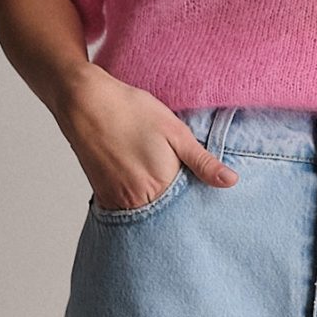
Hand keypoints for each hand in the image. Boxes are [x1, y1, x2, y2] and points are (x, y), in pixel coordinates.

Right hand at [54, 66, 239, 211]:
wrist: (85, 103)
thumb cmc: (131, 112)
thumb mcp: (175, 132)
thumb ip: (203, 162)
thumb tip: (231, 182)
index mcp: (161, 186)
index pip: (188, 207)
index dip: (196, 198)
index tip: (197, 188)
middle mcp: (138, 201)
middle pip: (166, 214)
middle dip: (176, 206)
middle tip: (173, 181)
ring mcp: (117, 201)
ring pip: (146, 213)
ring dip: (156, 204)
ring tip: (153, 178)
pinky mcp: (103, 196)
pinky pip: (126, 209)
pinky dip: (136, 201)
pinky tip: (138, 181)